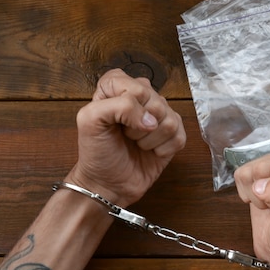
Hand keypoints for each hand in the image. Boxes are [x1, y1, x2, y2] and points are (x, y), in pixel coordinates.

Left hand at [66, 69, 185, 205]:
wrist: (108, 184)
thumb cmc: (97, 152)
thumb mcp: (90, 121)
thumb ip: (118, 106)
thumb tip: (151, 119)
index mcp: (118, 86)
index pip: (137, 87)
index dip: (127, 107)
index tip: (114, 122)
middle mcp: (142, 97)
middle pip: (157, 103)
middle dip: (139, 126)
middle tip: (126, 135)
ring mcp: (160, 116)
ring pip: (170, 120)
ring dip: (150, 140)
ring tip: (137, 144)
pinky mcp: (174, 135)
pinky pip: (180, 136)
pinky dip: (163, 149)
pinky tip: (151, 151)